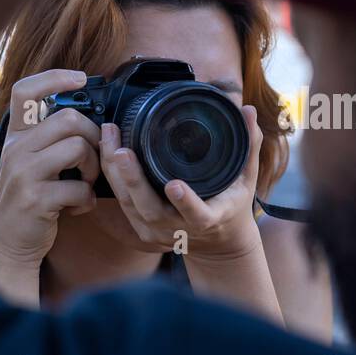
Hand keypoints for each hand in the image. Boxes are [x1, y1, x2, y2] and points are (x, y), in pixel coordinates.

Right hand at [0, 70, 101, 279]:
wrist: (8, 245)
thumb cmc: (29, 201)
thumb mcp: (31, 165)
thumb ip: (49, 142)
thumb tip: (92, 122)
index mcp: (16, 137)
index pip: (26, 91)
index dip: (54, 77)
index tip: (80, 78)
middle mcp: (15, 149)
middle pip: (69, 119)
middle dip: (93, 138)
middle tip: (92, 161)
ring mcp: (24, 173)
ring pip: (78, 147)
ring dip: (93, 169)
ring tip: (85, 184)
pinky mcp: (36, 198)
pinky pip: (79, 187)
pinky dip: (87, 200)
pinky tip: (77, 208)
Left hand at [99, 104, 264, 260]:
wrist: (218, 243)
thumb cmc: (232, 205)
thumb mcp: (246, 179)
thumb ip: (249, 144)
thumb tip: (248, 111)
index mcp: (210, 219)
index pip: (198, 214)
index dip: (186, 202)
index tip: (174, 185)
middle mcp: (181, 229)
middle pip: (151, 209)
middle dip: (134, 180)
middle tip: (122, 150)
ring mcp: (158, 232)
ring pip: (130, 205)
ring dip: (116, 173)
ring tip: (110, 139)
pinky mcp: (141, 230)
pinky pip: (122, 203)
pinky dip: (112, 178)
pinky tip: (106, 151)